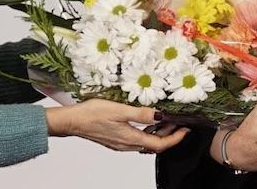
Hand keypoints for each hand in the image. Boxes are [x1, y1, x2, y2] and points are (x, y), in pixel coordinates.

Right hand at [45, 98, 189, 152]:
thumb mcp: (120, 110)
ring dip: (159, 133)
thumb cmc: (91, 114)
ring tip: (167, 120)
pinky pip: (137, 139)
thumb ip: (142, 114)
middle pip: (155, 145)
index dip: (176, 138)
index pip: (160, 145)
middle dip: (170, 135)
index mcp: (131, 139)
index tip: (186, 130)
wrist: (71, 121)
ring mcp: (121, 143)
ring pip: (147, 142)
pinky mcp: (116, 139)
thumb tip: (161, 116)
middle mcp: (127, 144)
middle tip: (180, 123)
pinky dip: (147, 132)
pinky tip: (147, 122)